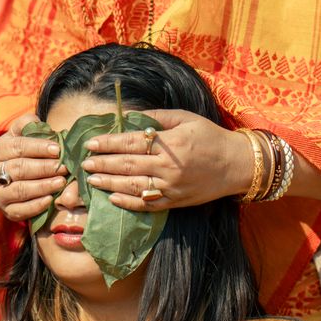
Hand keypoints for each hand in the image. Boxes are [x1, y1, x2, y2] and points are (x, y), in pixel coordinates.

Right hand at [0, 115, 67, 222]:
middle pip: (19, 169)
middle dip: (44, 168)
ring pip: (20, 190)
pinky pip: (20, 211)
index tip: (57, 149)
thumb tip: (37, 122)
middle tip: (64, 167)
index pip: (16, 147)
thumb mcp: (17, 135)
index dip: (38, 148)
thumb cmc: (16, 152)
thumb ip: (26, 125)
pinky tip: (51, 199)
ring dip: (43, 186)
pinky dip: (36, 206)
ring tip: (62, 181)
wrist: (4, 177)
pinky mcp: (5, 211)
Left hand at [82, 109, 252, 211]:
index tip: (91, 143)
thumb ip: (156, 117)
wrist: (236, 164)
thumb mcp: (185, 118)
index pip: (131, 142)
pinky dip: (129, 203)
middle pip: (128, 166)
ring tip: (91, 180)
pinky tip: (113, 199)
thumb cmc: (210, 137)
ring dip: (109, 184)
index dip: (109, 143)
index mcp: (169, 143)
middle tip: (83, 163)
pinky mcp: (175, 202)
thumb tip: (129, 117)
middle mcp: (168, 167)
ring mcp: (171, 187)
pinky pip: (148, 204)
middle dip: (103, 164)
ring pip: (133, 186)